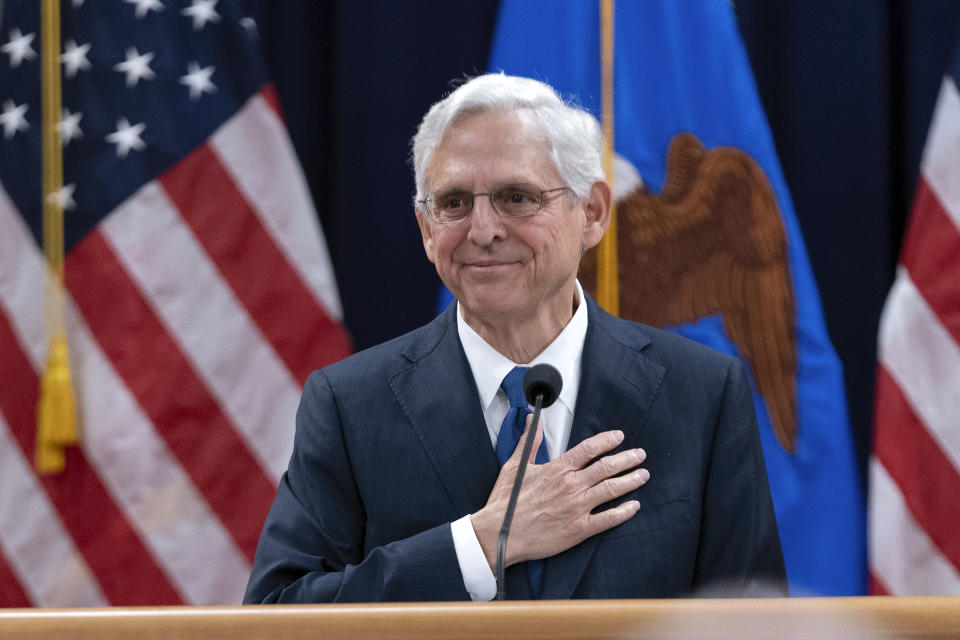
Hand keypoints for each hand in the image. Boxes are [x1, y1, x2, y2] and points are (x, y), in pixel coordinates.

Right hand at [471, 417, 648, 570]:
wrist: (500, 534)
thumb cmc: (506, 502)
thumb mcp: (515, 466)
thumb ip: (528, 442)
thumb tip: (531, 420)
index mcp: (557, 469)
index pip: (589, 449)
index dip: (607, 441)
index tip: (619, 437)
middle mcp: (571, 486)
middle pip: (606, 467)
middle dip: (627, 459)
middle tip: (640, 455)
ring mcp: (577, 508)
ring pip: (611, 490)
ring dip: (630, 481)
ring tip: (643, 475)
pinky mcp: (579, 529)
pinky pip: (608, 519)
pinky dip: (624, 512)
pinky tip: (634, 507)